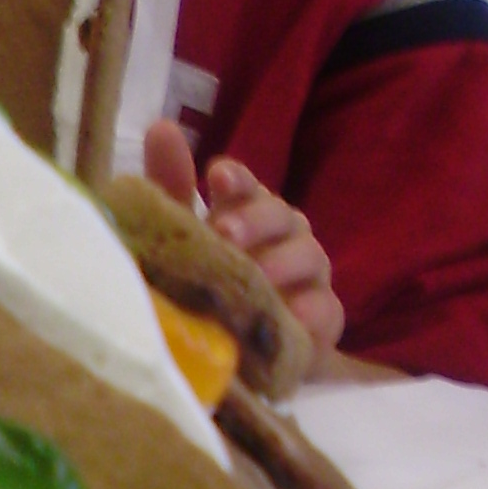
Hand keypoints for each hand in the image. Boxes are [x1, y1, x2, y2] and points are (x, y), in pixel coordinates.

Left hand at [143, 121, 344, 366]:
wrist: (240, 360)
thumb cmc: (212, 288)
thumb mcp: (184, 240)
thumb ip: (172, 188)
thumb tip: (162, 127)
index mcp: (250, 216)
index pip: (247, 188)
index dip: (237, 180)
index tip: (217, 177)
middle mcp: (284, 240)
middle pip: (281, 215)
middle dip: (255, 220)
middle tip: (224, 233)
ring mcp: (309, 280)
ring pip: (309, 256)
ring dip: (283, 262)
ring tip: (257, 274)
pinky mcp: (321, 323)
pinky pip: (325, 311)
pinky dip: (310, 310)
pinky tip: (291, 312)